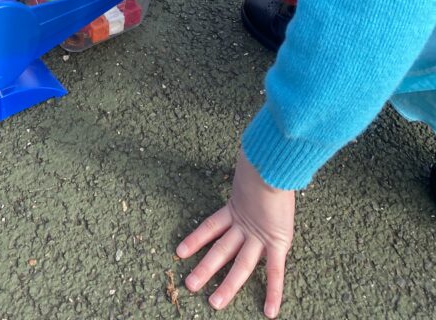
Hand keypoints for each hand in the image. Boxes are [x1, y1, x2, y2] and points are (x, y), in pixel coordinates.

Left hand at [176, 150, 294, 316]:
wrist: (275, 161)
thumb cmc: (264, 162)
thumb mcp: (250, 169)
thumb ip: (246, 170)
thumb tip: (245, 152)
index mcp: (236, 208)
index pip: (210, 227)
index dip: (195, 239)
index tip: (179, 251)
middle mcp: (245, 225)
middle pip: (220, 251)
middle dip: (206, 269)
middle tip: (189, 285)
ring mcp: (259, 235)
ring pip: (240, 265)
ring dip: (228, 285)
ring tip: (213, 302)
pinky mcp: (276, 241)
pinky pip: (275, 271)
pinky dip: (273, 292)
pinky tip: (269, 311)